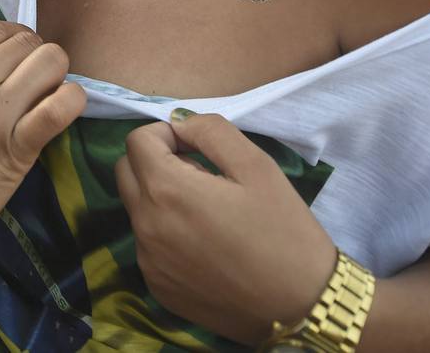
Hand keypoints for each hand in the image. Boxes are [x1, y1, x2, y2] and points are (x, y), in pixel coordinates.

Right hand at [0, 22, 85, 305]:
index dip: (15, 39)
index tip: (18, 59)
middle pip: (26, 41)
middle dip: (37, 56)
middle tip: (34, 81)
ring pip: (50, 62)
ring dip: (57, 74)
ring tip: (47, 96)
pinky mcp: (16, 148)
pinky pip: (61, 106)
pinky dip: (73, 101)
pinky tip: (65, 109)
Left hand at [115, 114, 336, 344]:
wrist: (303, 308)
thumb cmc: (284, 232)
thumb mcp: (257, 166)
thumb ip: (210, 132)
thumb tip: (178, 122)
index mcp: (166, 191)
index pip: (137, 141)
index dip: (166, 135)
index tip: (197, 149)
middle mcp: (145, 226)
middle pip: (127, 172)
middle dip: (155, 162)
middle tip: (201, 175)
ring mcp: (148, 261)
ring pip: (136, 209)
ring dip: (160, 198)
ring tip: (208, 213)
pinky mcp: (157, 287)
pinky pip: (148, 245)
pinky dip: (166, 233)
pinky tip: (206, 246)